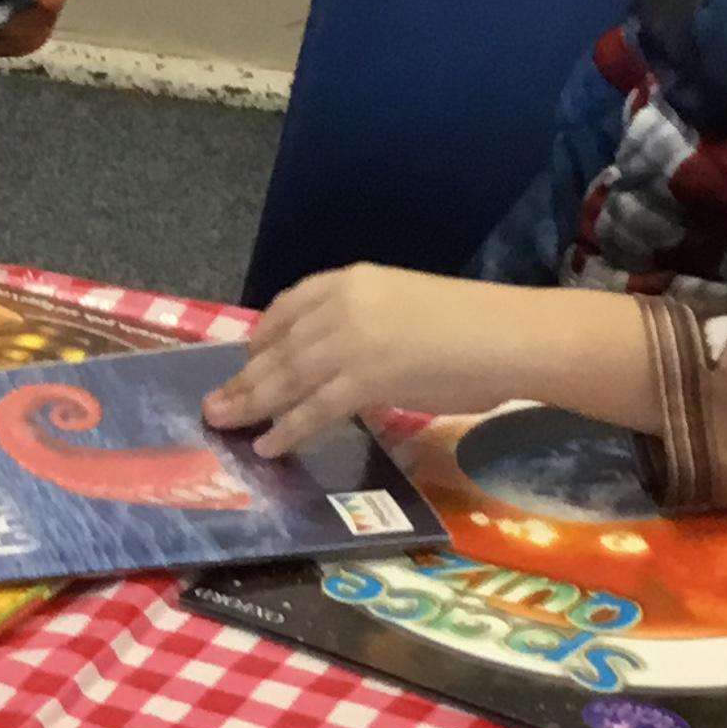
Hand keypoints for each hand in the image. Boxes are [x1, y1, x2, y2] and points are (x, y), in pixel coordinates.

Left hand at [201, 266, 653, 457]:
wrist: (512, 335)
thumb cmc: (472, 326)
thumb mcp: (402, 306)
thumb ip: (361, 325)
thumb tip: (333, 360)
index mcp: (349, 282)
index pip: (286, 310)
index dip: (260, 340)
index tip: (245, 360)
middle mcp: (341, 305)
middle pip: (277, 348)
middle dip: (242, 379)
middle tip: (214, 404)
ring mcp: (351, 340)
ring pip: (286, 379)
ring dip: (250, 405)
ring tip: (223, 425)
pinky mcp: (366, 377)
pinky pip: (314, 409)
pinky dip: (286, 429)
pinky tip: (267, 445)